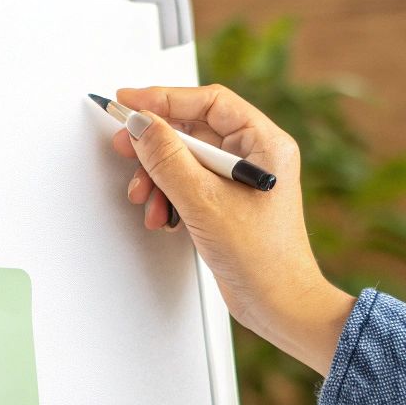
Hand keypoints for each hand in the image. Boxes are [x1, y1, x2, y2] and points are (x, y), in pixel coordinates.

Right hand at [108, 84, 355, 374]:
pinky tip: (163, 216)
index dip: (164, 98)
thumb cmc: (263, 259)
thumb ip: (168, 159)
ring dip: (159, 178)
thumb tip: (141, 125)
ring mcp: (239, 181)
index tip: (129, 102)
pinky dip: (169, 197)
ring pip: (185, 160)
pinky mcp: (226, 204)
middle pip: (192, 130)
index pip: (207, 103)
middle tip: (126, 147)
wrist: (279, 306)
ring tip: (147, 198)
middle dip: (155, 145)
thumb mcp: (205, 202)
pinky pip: (188, 185)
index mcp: (264, 143)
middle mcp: (255, 157)